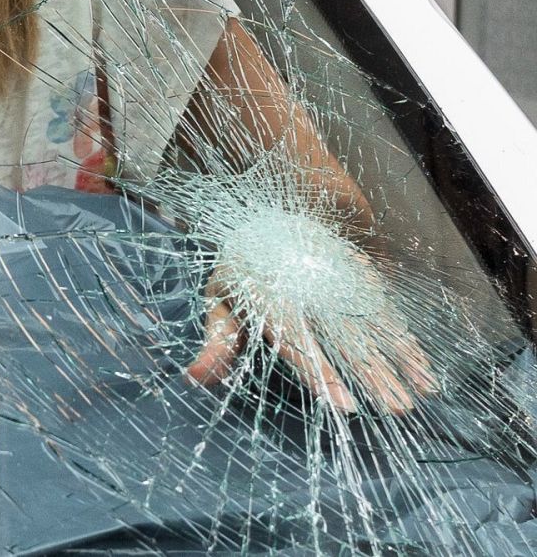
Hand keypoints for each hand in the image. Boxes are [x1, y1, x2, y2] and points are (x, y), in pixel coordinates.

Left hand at [186, 258, 436, 413]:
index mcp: (269, 293)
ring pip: (373, 322)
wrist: (272, 211)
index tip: (343, 403)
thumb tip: (195, 378)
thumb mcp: (220, 298)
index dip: (319, 371)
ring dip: (400, 359)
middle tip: (396, 408)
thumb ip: (216, 341)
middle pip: (344, 336)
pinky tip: (423, 366)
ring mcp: (338, 278)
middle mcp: (309, 286)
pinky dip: (406, 338)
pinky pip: (386, 310)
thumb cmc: (241, 269)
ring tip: (422, 391)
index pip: (296, 338)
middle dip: (372, 374)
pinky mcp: (359, 274)